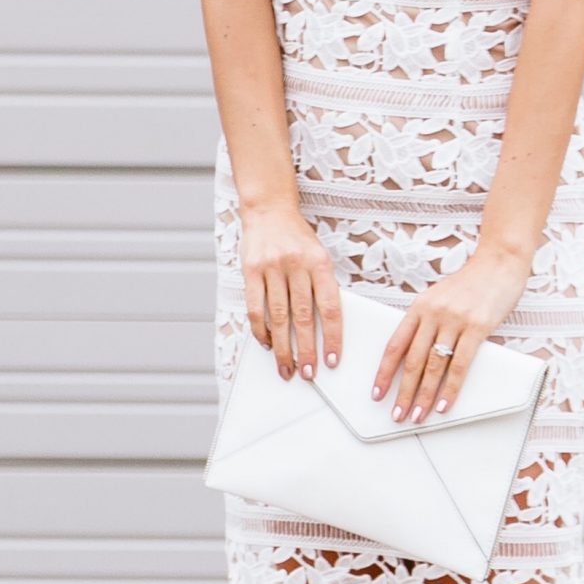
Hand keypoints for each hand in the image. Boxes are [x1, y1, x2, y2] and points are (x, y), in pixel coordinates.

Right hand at [239, 200, 341, 382]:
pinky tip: (267, 343)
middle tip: (309, 373)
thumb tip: (326, 328)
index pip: (330, 307)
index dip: (332, 337)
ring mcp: (272, 267)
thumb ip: (322, 286)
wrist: (269, 210)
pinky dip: (261, 329)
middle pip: (303, 316)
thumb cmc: (298, 239)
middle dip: (306, 349)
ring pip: (279, 316)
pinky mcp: (250, 270)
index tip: (333, 360)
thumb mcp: (319, 256)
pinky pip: (255, 307)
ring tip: (287, 367)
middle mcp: (296, 265)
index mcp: (320, 263)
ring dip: (283, 347)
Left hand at [375, 242, 533, 424]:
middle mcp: (433, 313)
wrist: (500, 262)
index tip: (377, 394)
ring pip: (434, 366)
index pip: (395, 345)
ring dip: (424, 395)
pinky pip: (460, 365)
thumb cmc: (472, 283)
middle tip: (397, 415)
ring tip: (418, 415)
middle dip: (403, 392)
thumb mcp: (440, 298)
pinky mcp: (477, 327)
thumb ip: (428, 323)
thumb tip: (418, 359)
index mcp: (419, 306)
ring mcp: (455, 320)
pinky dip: (451, 388)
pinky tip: (444, 404)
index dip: (384, 372)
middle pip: (412, 360)